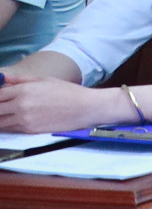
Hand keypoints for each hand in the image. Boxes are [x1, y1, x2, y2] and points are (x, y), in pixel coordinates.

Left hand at [0, 78, 116, 134]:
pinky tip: (15, 121)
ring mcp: (25, 119)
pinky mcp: (30, 130)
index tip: (0, 98)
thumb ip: (20, 79)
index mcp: (23, 90)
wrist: (86, 108)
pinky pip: (11, 129)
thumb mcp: (44, 79)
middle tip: (3, 107)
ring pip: (0, 122)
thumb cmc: (67, 91)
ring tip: (7, 114)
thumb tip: (3, 78)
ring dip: (1, 118)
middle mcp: (21, 105)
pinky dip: (9, 125)